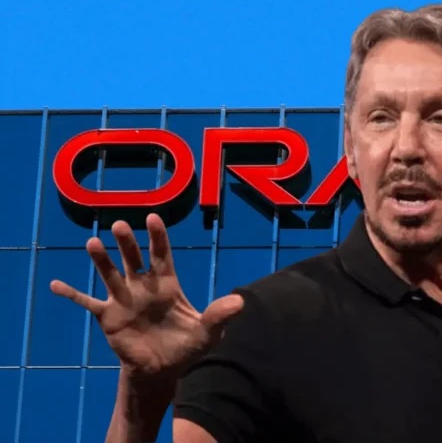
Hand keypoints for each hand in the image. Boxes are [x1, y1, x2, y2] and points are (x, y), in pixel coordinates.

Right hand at [50, 213, 243, 379]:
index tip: (153, 218)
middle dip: (127, 243)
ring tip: (92, 243)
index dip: (158, 237)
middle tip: (120, 225)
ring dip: (101, 260)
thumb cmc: (186, 347)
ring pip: (110, 275)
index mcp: (167, 284)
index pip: (162, 255)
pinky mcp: (108, 317)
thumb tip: (240, 303)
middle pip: (133, 259)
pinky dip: (72, 295)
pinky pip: (87, 303)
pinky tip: (56, 284)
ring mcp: (123, 300)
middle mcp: (143, 286)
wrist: (162, 370)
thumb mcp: (208, 333)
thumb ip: (219, 316)